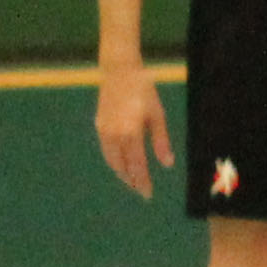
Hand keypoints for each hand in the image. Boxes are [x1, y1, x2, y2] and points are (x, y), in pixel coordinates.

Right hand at [95, 59, 173, 196]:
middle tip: (142, 190)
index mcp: (131, 133)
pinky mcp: (99, 125)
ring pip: (111, 160)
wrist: (119, 72)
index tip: (147, 194)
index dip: (142, 182)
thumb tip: (167, 164)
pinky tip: (122, 163)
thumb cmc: (144, 91)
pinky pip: (106, 150)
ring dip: (121, 172)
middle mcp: (114, 135)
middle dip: (131, 181)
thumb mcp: (158, 115)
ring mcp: (104, 130)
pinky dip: (114, 161)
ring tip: (133, 180)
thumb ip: (161, 141)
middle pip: (122, 167)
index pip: (137, 165)